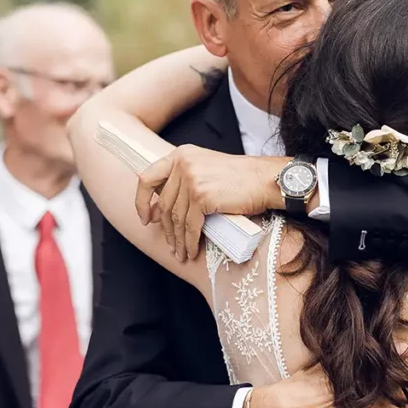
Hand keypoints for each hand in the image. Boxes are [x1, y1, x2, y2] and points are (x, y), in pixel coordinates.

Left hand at [136, 145, 287, 260]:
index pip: (148, 177)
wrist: (266, 180)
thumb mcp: (206, 168)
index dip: (141, 201)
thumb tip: (161, 207)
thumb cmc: (241, 179)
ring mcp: (191, 179)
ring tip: (181, 253)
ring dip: (177, 239)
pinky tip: (191, 250)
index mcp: (181, 154)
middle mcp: (183, 163)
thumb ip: (184, 179)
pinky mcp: (201, 196)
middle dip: (165, 228)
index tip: (146, 218)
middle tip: (170, 244)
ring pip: (175, 218)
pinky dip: (189, 242)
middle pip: (163, 203)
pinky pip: (189, 226)